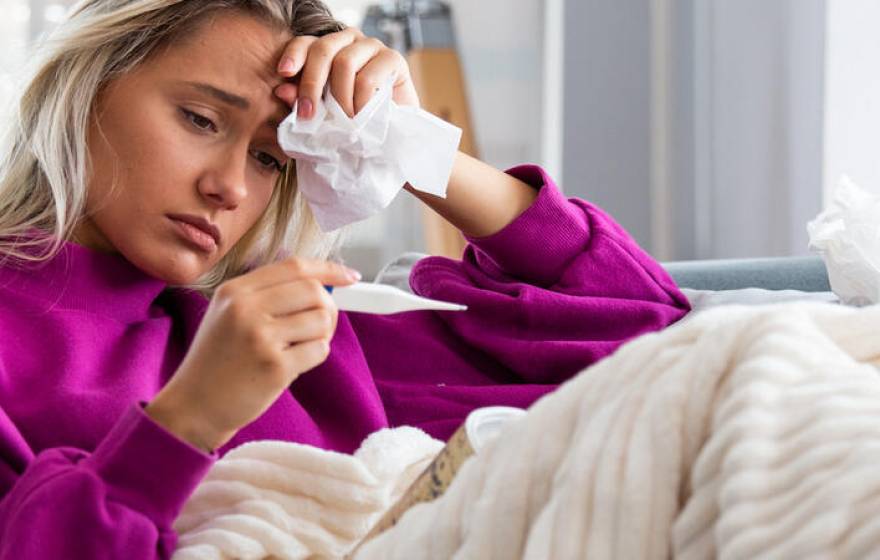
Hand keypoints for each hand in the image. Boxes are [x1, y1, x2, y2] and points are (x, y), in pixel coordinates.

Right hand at [146, 258, 359, 451]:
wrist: (193, 406)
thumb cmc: (217, 361)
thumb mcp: (227, 314)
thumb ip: (267, 295)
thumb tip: (322, 284)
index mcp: (235, 291)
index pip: (294, 267)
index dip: (328, 269)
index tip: (349, 276)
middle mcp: (246, 308)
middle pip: (314, 291)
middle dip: (328, 308)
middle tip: (321, 325)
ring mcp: (260, 337)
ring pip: (322, 320)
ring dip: (321, 335)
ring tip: (299, 348)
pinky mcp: (275, 366)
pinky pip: (319, 350)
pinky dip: (314, 357)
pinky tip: (292, 365)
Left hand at [272, 27, 419, 118]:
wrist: (392, 135)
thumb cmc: (353, 122)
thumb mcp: (322, 113)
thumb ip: (303, 101)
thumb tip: (281, 91)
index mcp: (328, 49)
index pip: (306, 43)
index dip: (294, 55)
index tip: (284, 73)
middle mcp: (349, 41)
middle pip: (323, 50)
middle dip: (312, 84)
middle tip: (308, 114)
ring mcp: (372, 47)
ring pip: (345, 63)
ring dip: (340, 99)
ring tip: (342, 122)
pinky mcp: (393, 58)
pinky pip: (368, 78)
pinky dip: (360, 102)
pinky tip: (361, 118)